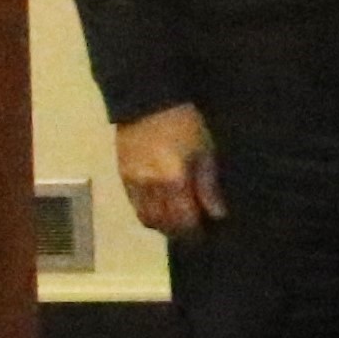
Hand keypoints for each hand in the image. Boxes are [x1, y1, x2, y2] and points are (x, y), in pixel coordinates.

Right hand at [115, 104, 221, 234]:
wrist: (147, 104)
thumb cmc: (184, 124)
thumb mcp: (204, 151)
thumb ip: (208, 185)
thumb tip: (216, 213)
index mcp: (173, 181)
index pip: (183, 219)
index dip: (195, 231)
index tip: (207, 233)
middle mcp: (149, 188)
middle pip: (163, 224)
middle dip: (179, 233)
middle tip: (195, 233)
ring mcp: (132, 183)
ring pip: (145, 218)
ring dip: (162, 226)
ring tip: (179, 224)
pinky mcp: (122, 177)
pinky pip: (135, 205)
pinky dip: (148, 213)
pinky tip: (161, 210)